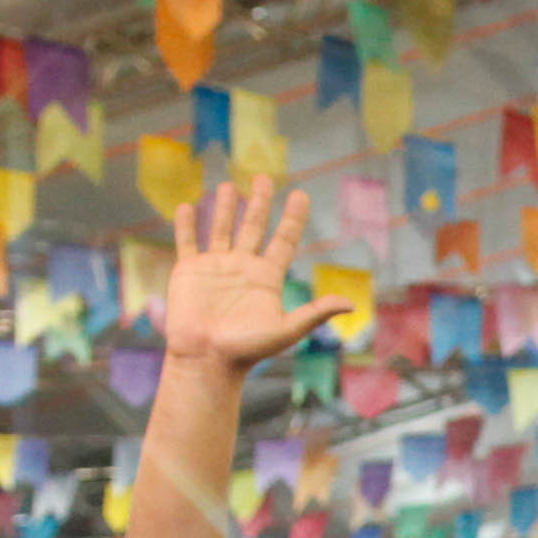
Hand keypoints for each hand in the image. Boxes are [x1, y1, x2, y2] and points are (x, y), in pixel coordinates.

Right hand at [154, 178, 334, 368]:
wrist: (207, 360)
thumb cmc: (246, 349)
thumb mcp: (286, 330)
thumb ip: (314, 313)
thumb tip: (351, 304)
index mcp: (267, 277)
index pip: (284, 239)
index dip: (293, 217)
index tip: (301, 194)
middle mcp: (242, 267)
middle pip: (254, 226)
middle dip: (259, 202)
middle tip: (265, 177)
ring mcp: (215, 267)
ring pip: (221, 228)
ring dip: (225, 207)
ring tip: (229, 186)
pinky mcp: (189, 271)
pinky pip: (187, 242)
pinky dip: (187, 224)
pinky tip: (188, 206)